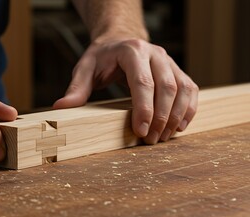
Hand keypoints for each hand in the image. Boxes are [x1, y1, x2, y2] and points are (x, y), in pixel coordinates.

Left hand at [54, 37, 198, 143]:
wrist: (120, 41)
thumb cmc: (102, 57)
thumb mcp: (85, 69)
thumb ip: (76, 88)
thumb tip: (60, 107)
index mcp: (132, 52)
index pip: (142, 82)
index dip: (144, 108)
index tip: (141, 131)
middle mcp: (155, 54)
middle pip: (166, 87)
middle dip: (161, 117)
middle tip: (151, 140)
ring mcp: (169, 61)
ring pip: (182, 89)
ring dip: (177, 116)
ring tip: (164, 137)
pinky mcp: (177, 70)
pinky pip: (190, 89)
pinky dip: (189, 109)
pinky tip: (180, 126)